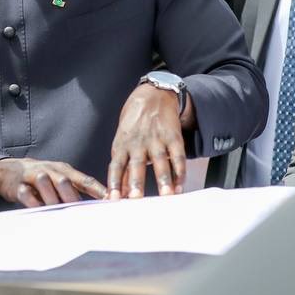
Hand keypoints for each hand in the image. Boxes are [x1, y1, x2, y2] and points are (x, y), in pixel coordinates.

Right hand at [0, 157, 106, 206]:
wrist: (8, 170)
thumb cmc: (41, 177)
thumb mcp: (59, 179)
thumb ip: (75, 191)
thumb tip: (97, 206)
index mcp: (64, 170)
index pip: (84, 179)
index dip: (97, 190)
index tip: (109, 200)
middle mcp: (50, 170)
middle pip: (64, 181)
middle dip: (73, 198)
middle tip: (81, 214)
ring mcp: (33, 176)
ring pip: (45, 183)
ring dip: (52, 199)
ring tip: (59, 213)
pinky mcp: (18, 185)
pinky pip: (26, 194)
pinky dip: (33, 203)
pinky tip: (39, 211)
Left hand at [107, 84, 187, 198]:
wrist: (153, 95)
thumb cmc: (134, 121)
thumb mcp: (123, 140)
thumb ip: (123, 166)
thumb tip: (120, 192)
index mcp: (122, 144)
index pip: (115, 166)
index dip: (114, 182)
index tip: (113, 199)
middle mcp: (138, 142)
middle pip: (136, 165)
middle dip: (136, 182)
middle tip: (136, 199)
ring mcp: (156, 139)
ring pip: (160, 161)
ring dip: (163, 179)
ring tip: (166, 196)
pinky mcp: (173, 136)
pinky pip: (178, 156)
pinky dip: (180, 171)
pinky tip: (181, 185)